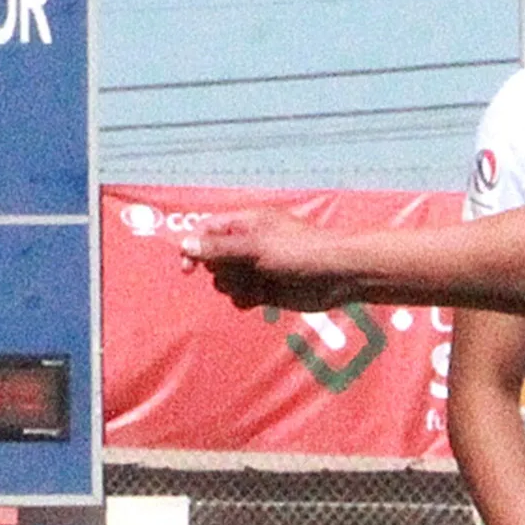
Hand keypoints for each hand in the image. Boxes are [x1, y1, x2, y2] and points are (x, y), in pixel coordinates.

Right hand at [180, 210, 362, 313]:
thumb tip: (186, 245)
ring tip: (256, 287)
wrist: (339, 275)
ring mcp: (256, 268)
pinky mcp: (266, 290)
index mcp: (244, 224)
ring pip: (225, 281)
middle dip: (221, 270)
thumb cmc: (301, 252)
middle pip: (213, 260)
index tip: (189, 269)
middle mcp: (247, 245)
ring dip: (234, 287)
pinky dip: (245, 299)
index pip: (205, 232)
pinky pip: (241, 296)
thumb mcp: (257, 247)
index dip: (194, 248)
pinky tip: (258, 300)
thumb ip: (221, 248)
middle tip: (242, 272)